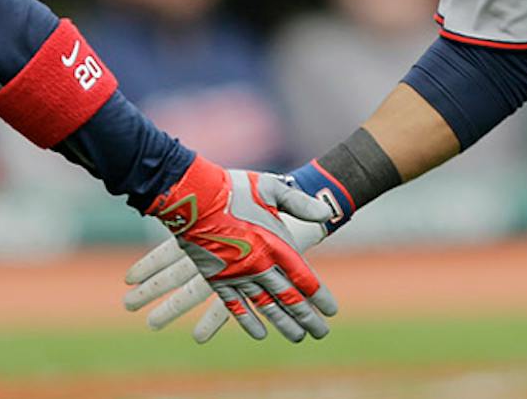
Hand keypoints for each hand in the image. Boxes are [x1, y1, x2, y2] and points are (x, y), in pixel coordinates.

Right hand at [141, 159, 337, 341]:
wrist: (195, 197)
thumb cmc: (235, 189)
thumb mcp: (273, 189)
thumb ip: (300, 204)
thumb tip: (327, 213)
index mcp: (276, 245)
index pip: (304, 278)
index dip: (319, 296)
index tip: (331, 311)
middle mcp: (259, 266)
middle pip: (288, 299)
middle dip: (307, 318)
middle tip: (321, 333)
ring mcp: (237, 275)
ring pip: (265, 306)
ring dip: (283, 323)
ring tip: (298, 337)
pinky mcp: (217, 278)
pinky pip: (235, 307)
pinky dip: (248, 320)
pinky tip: (260, 333)